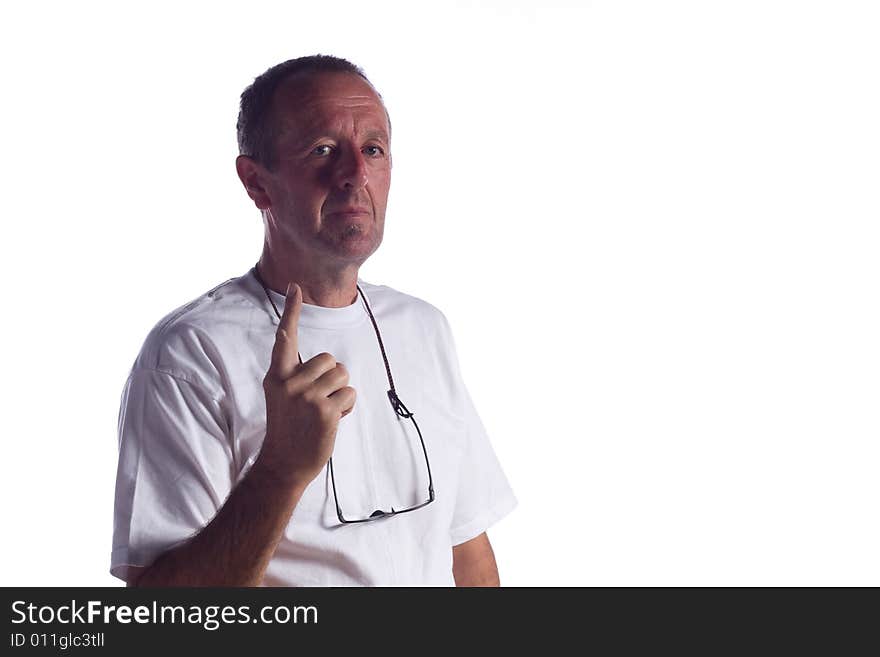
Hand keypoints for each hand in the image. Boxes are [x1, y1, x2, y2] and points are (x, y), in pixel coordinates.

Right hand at [260, 283, 356, 487]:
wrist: (284, 464)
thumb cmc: (289, 428)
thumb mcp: (283, 396)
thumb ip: (296, 375)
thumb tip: (327, 363)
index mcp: (276, 376)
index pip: (284, 339)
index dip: (291, 312)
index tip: (296, 287)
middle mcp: (289, 382)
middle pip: (330, 360)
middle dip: (331, 378)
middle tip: (315, 403)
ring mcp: (306, 396)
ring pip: (342, 375)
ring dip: (339, 394)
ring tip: (321, 413)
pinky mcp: (324, 410)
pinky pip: (349, 394)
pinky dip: (346, 408)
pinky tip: (330, 421)